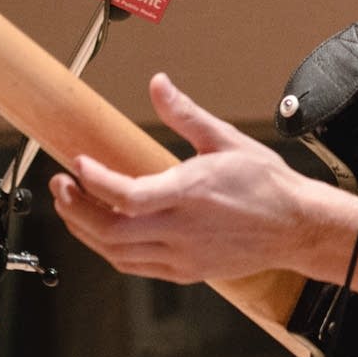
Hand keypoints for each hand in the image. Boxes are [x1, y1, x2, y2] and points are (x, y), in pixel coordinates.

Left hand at [50, 72, 336, 283]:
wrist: (296, 226)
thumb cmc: (266, 184)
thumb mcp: (226, 139)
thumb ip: (185, 114)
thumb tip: (159, 85)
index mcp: (191, 193)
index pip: (127, 195)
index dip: (95, 181)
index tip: (78, 164)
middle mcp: (182, 230)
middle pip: (110, 232)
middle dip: (76, 209)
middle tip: (62, 186)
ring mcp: (182, 256)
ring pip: (117, 254)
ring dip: (87, 232)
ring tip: (74, 207)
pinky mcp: (186, 271)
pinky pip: (135, 267)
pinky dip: (111, 251)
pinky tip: (104, 232)